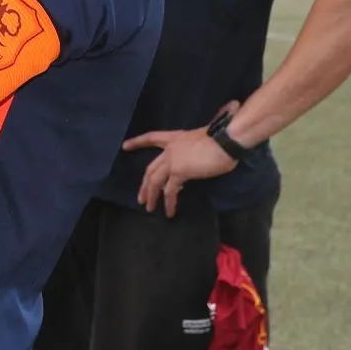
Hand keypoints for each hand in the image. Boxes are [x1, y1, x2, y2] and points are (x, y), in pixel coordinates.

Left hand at [121, 101, 240, 217]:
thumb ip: (194, 150)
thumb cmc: (220, 139)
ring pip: (154, 180)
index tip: (125, 146)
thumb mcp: (202, 141)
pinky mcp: (179, 172)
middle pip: (150, 168)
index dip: (138, 142)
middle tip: (140, 197)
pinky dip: (168, 202)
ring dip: (151, 195)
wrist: (225, 140)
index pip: (152, 138)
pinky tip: (169, 211)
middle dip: (144, 183)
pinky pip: (170, 190)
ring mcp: (172, 160)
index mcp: (175, 137)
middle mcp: (170, 148)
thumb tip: (195, 162)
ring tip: (149, 208)